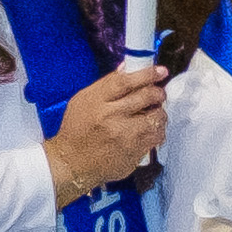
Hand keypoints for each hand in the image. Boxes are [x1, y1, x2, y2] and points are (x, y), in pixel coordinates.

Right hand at [46, 57, 169, 198]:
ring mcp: (124, 135)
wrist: (72, 162)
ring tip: (151, 114)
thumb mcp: (82, 102)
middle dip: (158, 92)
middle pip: (146, 96)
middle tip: (158, 94)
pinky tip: (148, 130)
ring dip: (159, 113)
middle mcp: (110, 117)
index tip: (160, 71)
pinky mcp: (134, 151)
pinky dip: (157, 131)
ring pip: (157, 116)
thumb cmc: (76, 130)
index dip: (147, 74)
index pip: (125, 81)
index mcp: (95, 101)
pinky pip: (157, 136)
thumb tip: (126, 68)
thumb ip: (105, 85)